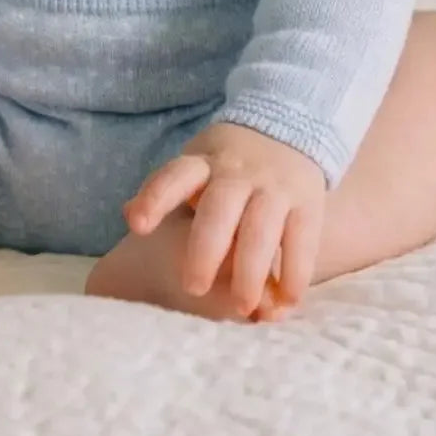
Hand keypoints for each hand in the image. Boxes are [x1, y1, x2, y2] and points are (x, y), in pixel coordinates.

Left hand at [124, 123, 325, 317]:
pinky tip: (285, 301)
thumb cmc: (228, 162)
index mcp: (203, 162)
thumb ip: (166, 191)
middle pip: (219, 209)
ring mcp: (275, 187)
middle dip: (205, 249)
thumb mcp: (195, 163)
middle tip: (193, 288)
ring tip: (241, 307)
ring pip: (261, 229)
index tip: (137, 226)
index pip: (175, 176)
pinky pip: (301, 241)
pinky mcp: (308, 203)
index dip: (155, 198)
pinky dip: (294, 274)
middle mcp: (238, 173)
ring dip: (250, 271)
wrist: (289, 127)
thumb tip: (128, 214)